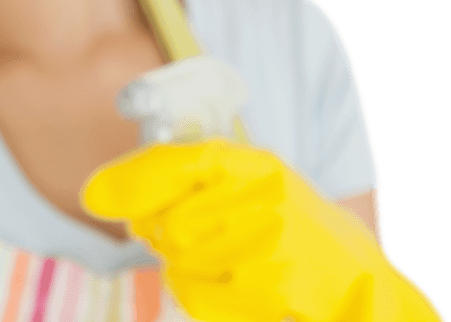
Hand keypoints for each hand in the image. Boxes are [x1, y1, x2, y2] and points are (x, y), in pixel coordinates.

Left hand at [80, 139, 442, 321]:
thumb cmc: (292, 232)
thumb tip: (96, 195)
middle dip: (157, 231)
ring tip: (222, 260)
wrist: (361, 285)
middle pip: (167, 222)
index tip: (94, 195)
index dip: (130, 181)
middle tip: (174, 234)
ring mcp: (265, 248)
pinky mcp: (266, 291)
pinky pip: (194, 291)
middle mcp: (260, 200)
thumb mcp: (250, 187)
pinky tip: (230, 285)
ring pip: (177, 259)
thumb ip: (183, 180)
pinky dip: (197, 291)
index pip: (176, 163)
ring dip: (182, 263)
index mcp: (255, 166)